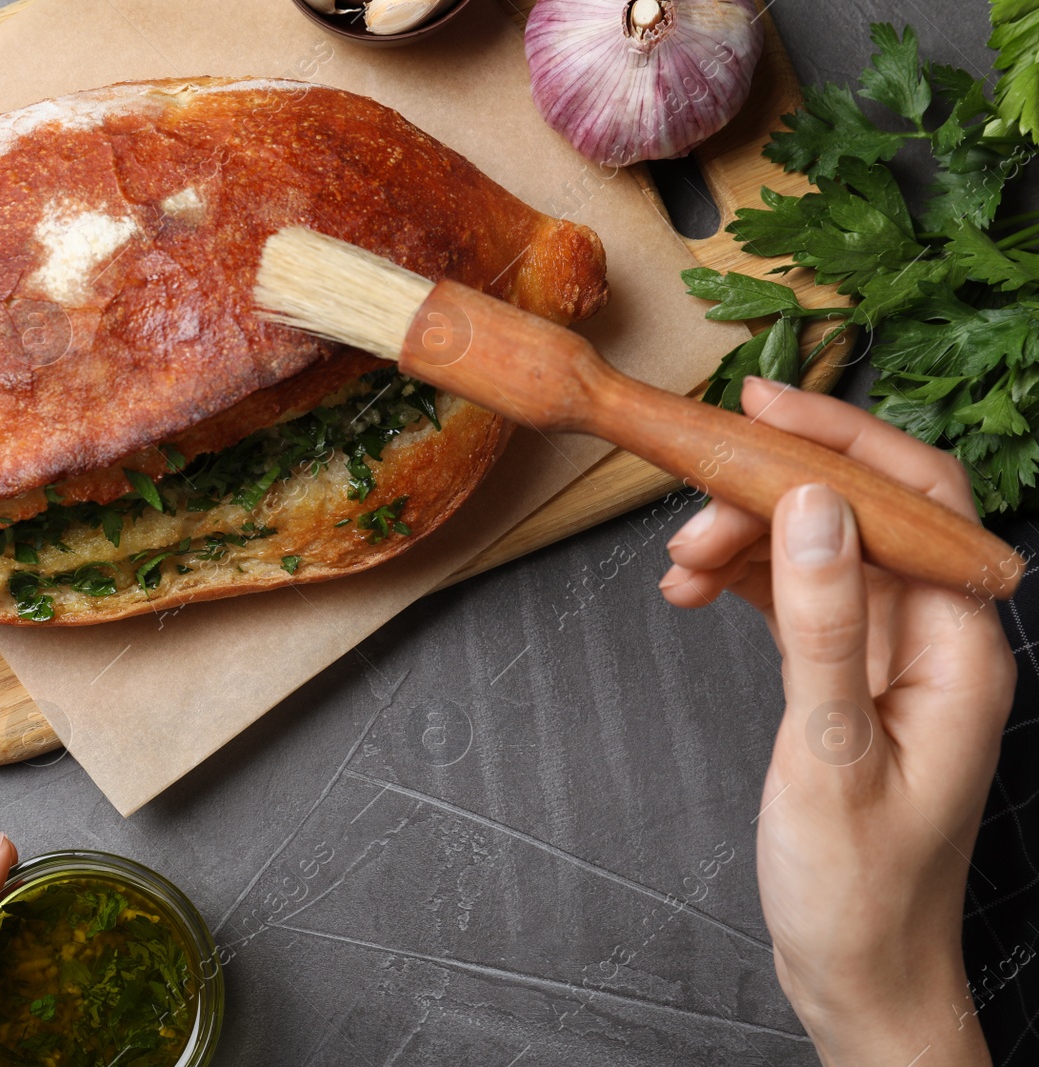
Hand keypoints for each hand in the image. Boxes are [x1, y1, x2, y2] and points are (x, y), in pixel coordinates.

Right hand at [660, 378, 1015, 1064]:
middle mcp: (935, 639)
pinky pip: (795, 598)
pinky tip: (692, 592)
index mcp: (960, 649)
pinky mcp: (847, 677)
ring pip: (819, 551)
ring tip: (677, 567)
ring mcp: (891, 656)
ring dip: (745, 541)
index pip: (917, 502)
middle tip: (690, 501)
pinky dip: (742, 583)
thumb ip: (823, 624)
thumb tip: (808, 508)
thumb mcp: (829, 753)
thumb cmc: (858, 889)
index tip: (761, 407)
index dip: (845, 439)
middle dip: (772, 492)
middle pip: (860, 515)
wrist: (859, 975)